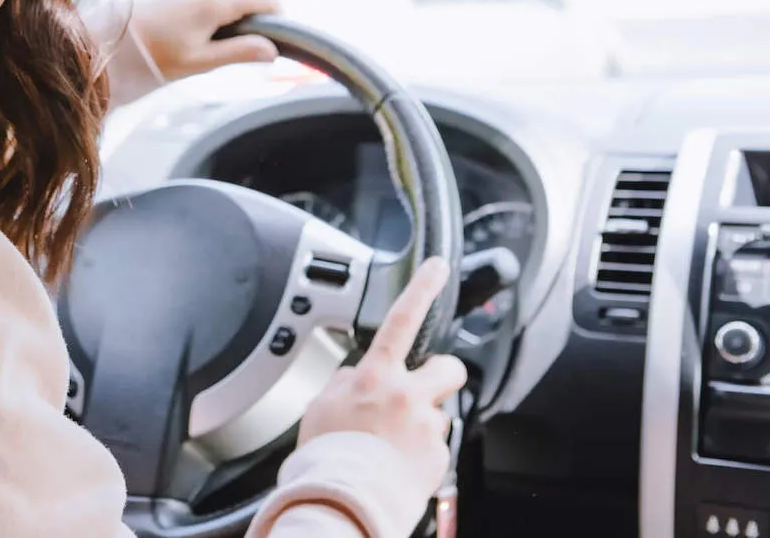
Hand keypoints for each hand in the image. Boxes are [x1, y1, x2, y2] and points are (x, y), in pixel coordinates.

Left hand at [131, 0, 279, 82]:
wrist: (107, 42)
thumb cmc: (152, 56)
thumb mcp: (199, 62)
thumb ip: (238, 53)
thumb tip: (272, 50)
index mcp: (213, 2)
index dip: (278, 16)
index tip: (277, 37)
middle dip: (246, 23)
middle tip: (228, 53)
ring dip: (224, 20)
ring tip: (200, 47)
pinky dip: (207, 15)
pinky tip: (186, 37)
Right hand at [298, 259, 466, 496]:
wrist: (343, 503)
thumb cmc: (326, 458)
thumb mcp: (320, 406)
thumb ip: (344, 382)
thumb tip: (356, 375)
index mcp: (374, 377)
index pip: (402, 320)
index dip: (422, 288)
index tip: (439, 267)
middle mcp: (407, 396)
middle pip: (449, 367)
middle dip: (441, 373)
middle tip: (422, 388)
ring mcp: (426, 427)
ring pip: (439, 412)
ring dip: (422, 422)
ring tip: (393, 444)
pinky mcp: (439, 457)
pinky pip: (435, 446)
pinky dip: (420, 453)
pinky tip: (396, 463)